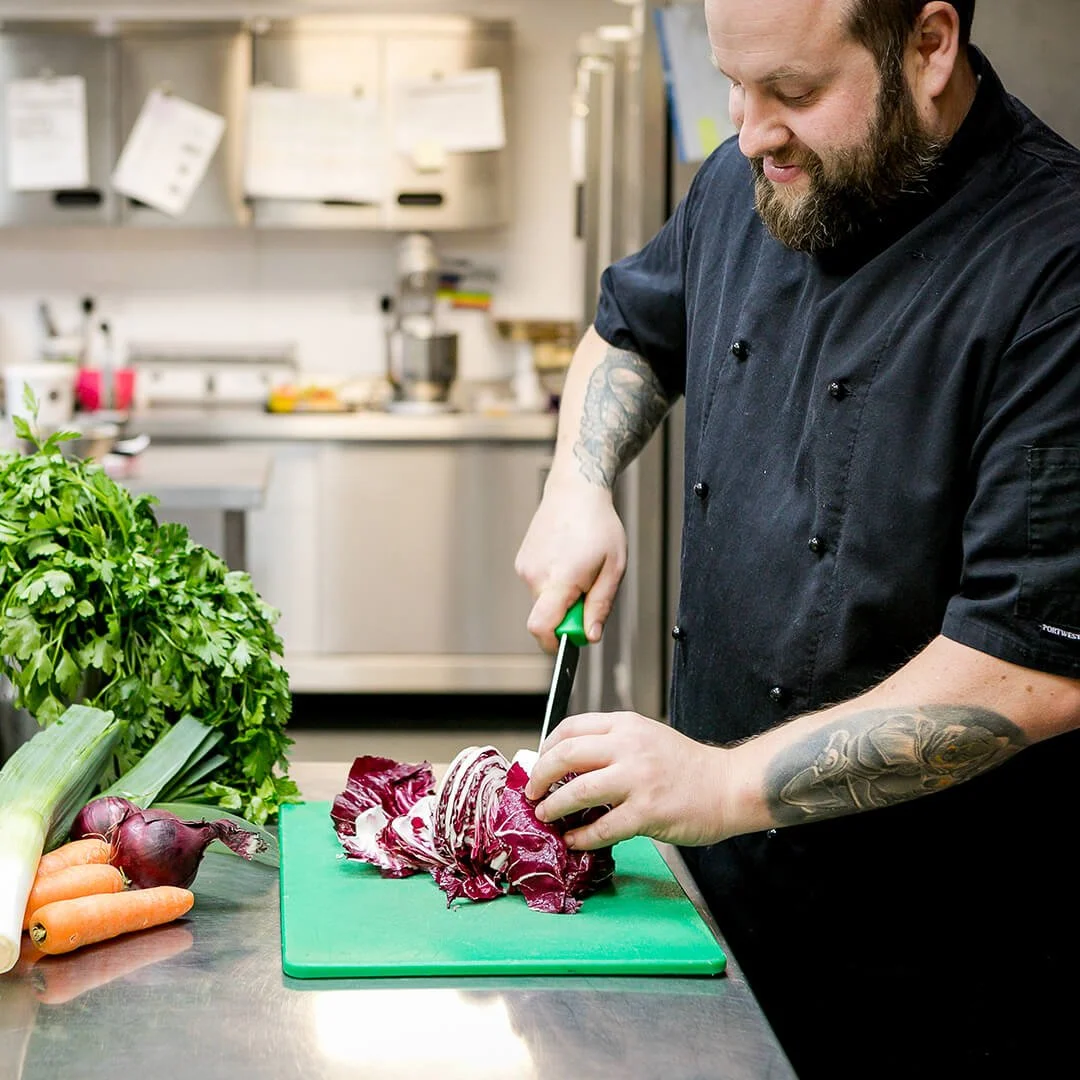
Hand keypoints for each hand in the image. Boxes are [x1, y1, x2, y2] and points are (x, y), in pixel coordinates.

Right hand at [514, 474, 626, 651]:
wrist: (575, 490)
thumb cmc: (598, 524)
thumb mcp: (614, 568)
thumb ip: (600, 606)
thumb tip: (590, 636)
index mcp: (559, 578)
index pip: (541, 628)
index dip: (555, 644)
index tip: (574, 638)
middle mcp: (535, 575)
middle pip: (546, 617)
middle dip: (568, 615)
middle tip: (590, 590)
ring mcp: (525, 567)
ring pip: (543, 601)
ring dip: (562, 596)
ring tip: (580, 568)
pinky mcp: (522, 562)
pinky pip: (539, 586)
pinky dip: (553, 582)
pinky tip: (568, 559)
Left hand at [524, 712, 730, 849]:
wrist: (728, 786)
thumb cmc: (687, 766)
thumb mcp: (646, 738)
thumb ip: (611, 744)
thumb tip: (568, 764)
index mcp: (626, 726)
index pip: (570, 728)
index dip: (546, 748)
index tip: (538, 765)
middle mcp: (629, 747)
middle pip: (566, 755)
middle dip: (540, 777)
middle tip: (532, 792)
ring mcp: (638, 780)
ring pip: (578, 791)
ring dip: (554, 807)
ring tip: (545, 815)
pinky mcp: (648, 812)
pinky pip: (602, 827)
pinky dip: (581, 836)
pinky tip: (574, 839)